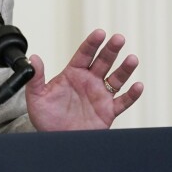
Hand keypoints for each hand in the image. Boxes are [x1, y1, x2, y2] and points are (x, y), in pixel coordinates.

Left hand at [25, 29, 143, 130]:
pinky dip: (132, 95)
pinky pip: (123, 102)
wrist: (55, 139)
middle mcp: (89, 82)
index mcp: (73, 75)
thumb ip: (36, 77)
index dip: (92, 43)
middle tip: (118, 39)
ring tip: (132, 59)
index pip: (84, 54)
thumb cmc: (46, 117)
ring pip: (116, 79)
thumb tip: (33, 58)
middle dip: (111, 50)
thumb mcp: (36, 96)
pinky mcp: (108, 111)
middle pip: (103, 62)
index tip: (100, 33)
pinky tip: (138, 86)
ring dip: (125, 69)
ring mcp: (100, 96)